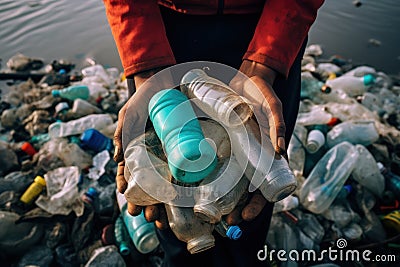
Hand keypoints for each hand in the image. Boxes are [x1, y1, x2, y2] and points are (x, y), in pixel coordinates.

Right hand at [114, 68, 172, 229]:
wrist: (165, 82)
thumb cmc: (143, 100)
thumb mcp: (129, 115)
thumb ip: (122, 133)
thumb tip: (119, 159)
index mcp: (136, 151)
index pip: (131, 178)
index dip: (131, 194)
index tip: (133, 208)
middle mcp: (152, 156)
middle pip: (148, 186)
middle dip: (148, 205)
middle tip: (150, 218)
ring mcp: (168, 153)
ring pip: (165, 183)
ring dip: (163, 202)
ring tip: (163, 218)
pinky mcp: (184, 148)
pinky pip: (183, 169)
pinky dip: (182, 186)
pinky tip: (183, 201)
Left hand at [226, 60, 284, 223]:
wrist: (246, 77)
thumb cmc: (263, 94)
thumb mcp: (273, 108)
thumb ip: (277, 125)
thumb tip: (279, 151)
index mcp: (267, 154)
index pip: (266, 186)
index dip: (257, 205)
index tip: (245, 217)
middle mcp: (252, 156)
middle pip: (246, 190)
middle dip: (238, 208)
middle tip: (225, 221)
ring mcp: (237, 150)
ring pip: (231, 181)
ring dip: (224, 198)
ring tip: (210, 211)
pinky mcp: (223, 141)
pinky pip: (218, 162)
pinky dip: (212, 177)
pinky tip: (200, 187)